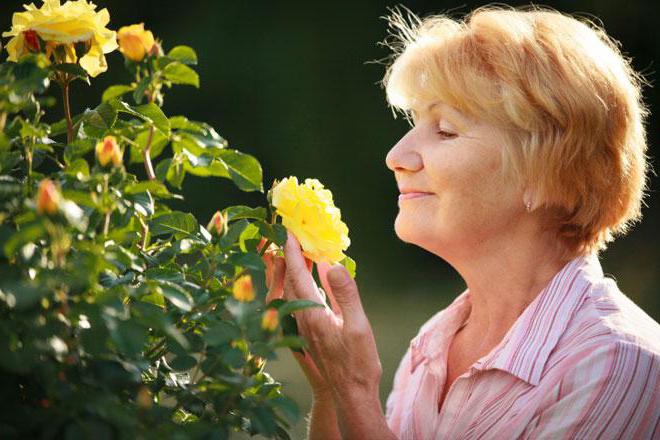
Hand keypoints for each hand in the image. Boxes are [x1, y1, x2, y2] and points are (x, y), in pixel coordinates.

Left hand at [282, 232, 382, 401]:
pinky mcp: (310, 332)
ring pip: (294, 290)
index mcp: (312, 314)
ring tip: (303, 250)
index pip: (299, 274)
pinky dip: (304, 283)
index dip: (293, 250)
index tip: (289, 230)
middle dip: (290, 255)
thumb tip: (332, 264)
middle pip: (291, 280)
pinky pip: (301, 300)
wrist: (351, 393)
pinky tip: (314, 279)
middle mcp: (302, 318)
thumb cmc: (357, 362)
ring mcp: (304, 326)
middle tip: (294, 234)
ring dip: (296, 269)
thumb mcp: (358, 325)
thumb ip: (345, 293)